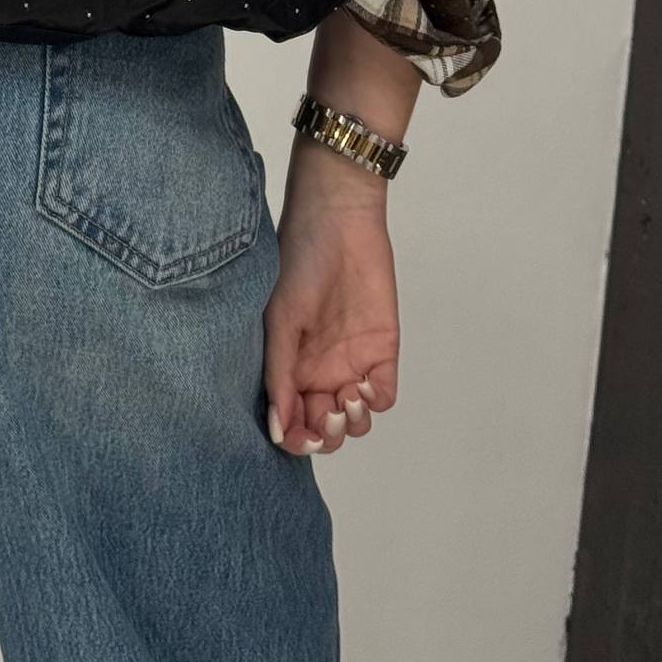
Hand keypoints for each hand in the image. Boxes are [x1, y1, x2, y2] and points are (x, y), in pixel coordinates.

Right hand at [261, 147, 399, 455]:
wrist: (337, 221)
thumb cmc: (297, 261)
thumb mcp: (278, 320)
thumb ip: (279, 376)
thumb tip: (278, 431)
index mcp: (288, 366)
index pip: (291, 422)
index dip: (295, 440)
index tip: (298, 437)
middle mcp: (318, 372)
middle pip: (324, 430)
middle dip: (325, 437)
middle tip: (325, 418)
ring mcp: (351, 364)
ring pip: (355, 421)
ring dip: (350, 424)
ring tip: (345, 399)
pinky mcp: (382, 353)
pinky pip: (383, 396)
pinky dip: (375, 402)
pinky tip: (363, 386)